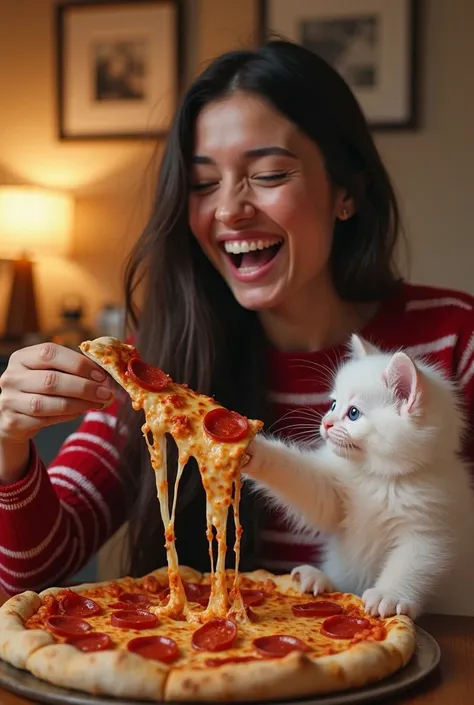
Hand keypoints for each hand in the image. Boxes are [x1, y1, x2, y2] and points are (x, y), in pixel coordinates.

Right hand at [0, 342, 113, 482]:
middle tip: (105, 393)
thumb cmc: (40, 389)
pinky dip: (67, 416)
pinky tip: (80, 412)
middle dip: (84, 387)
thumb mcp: (50, 372)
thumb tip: (105, 376)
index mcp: (22, 357)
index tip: (101, 375)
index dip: (78, 363)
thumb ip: (72, 369)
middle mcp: (11, 377)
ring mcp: (9, 400)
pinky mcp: (12, 421)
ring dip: (78, 404)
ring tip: (97, 403)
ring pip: (48, 403)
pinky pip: (44, 420)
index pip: (50, 353)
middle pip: (51, 380)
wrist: (15, 416)